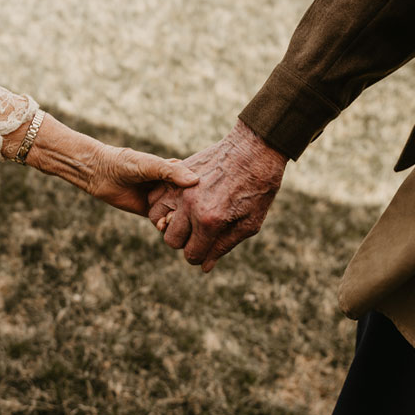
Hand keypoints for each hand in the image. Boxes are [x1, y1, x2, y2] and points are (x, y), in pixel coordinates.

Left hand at [2, 113, 198, 215]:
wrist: (98, 173)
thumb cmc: (123, 162)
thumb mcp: (149, 164)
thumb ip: (170, 172)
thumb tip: (195, 181)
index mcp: (175, 171)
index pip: (195, 184)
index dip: (202, 192)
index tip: (205, 199)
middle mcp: (171, 186)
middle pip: (189, 203)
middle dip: (191, 211)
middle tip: (190, 215)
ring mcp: (161, 200)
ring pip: (177, 215)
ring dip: (177, 221)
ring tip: (171, 219)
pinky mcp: (150, 212)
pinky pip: (163, 222)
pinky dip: (165, 226)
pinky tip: (161, 225)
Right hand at [148, 119, 287, 271]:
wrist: (256, 148)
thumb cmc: (259, 187)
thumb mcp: (250, 223)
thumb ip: (223, 246)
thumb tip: (204, 267)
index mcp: (210, 221)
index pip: (191, 254)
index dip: (200, 256)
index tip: (209, 248)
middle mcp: (190, 205)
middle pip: (172, 240)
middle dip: (186, 242)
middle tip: (200, 233)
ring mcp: (180, 188)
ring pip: (158, 220)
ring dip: (170, 223)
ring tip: (188, 218)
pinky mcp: (177, 174)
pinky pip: (155, 197)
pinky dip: (162, 204)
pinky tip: (179, 203)